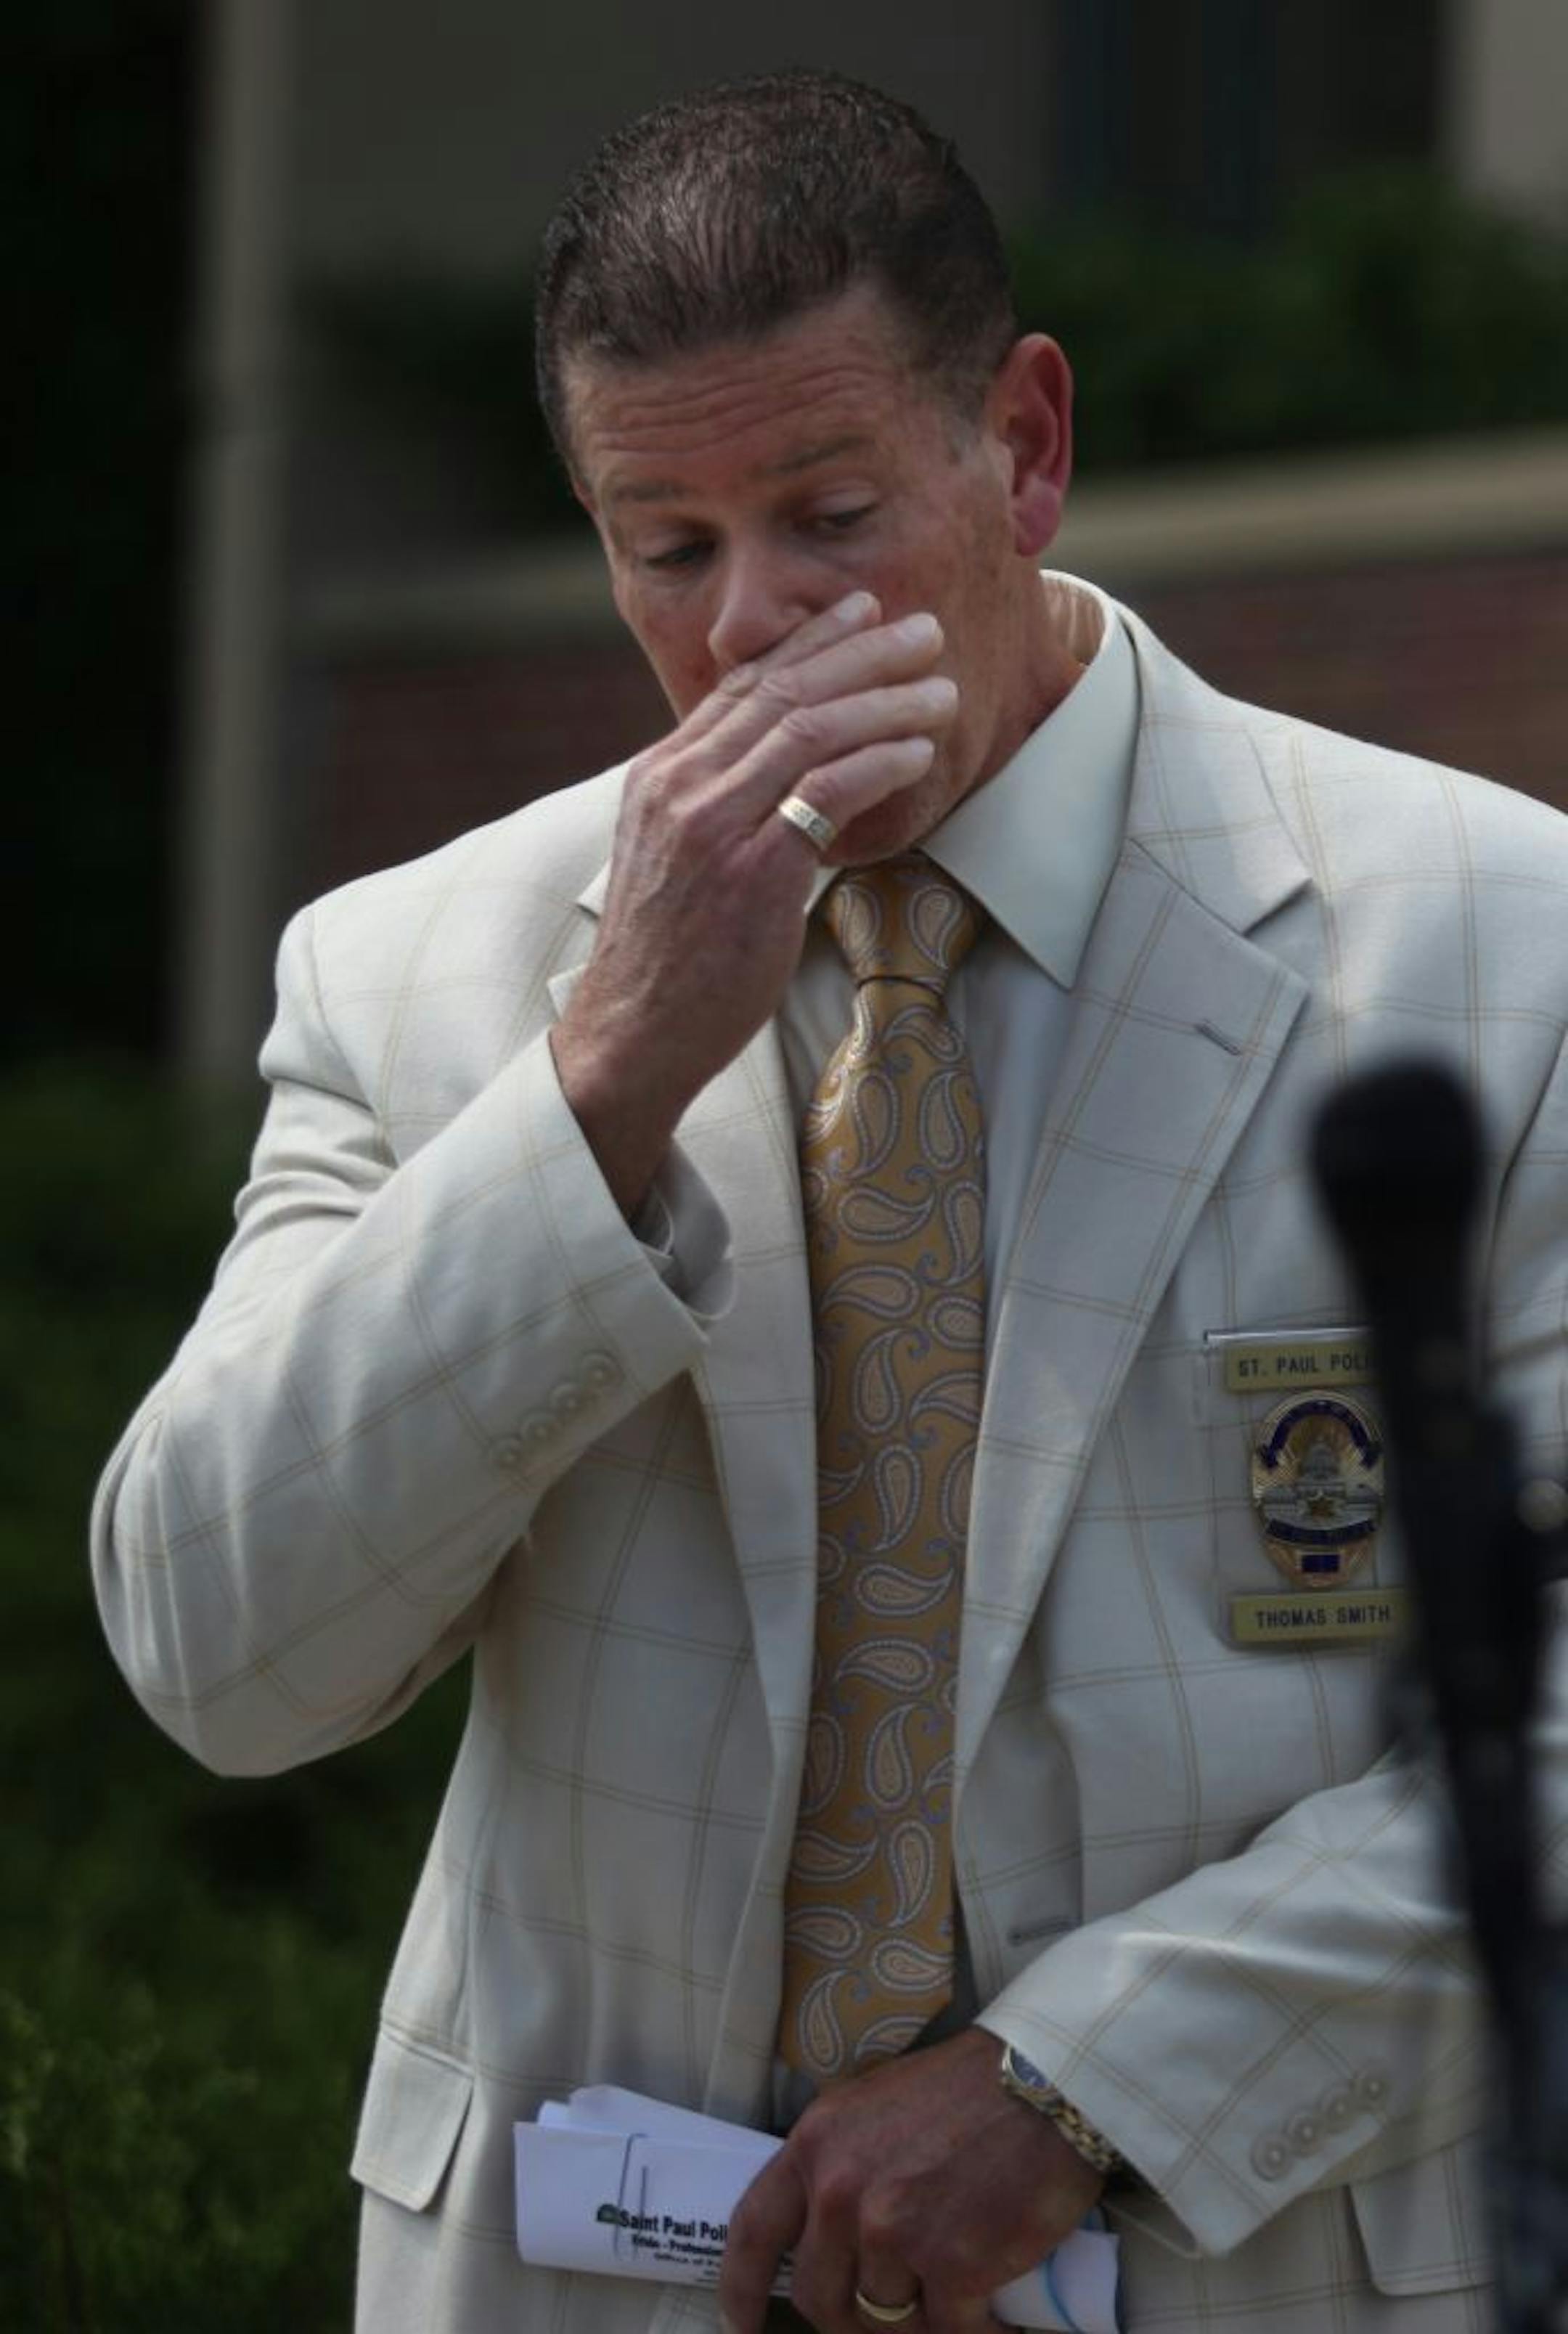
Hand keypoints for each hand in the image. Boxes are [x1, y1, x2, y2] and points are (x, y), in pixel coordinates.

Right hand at [549, 591, 956, 1215]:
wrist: (631, 1034)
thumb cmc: (666, 961)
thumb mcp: (675, 862)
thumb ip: (716, 811)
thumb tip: (781, 785)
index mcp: (658, 777)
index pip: (740, 686)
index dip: (807, 643)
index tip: (859, 613)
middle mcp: (679, 786)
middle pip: (782, 690)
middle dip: (860, 651)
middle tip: (922, 630)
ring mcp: (712, 825)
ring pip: (809, 728)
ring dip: (886, 700)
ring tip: (941, 688)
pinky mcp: (751, 871)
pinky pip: (827, 791)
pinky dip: (880, 760)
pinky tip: (919, 752)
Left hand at [717, 2027, 1104, 2333]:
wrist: (1044, 2082)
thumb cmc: (966, 2090)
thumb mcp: (874, 2107)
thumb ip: (840, 2166)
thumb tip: (826, 2235)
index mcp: (817, 2144)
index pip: (754, 2231)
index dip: (740, 2289)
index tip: (740, 2326)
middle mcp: (842, 2191)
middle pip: (821, 2298)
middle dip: (853, 2317)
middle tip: (895, 2309)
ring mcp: (895, 2232)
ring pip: (885, 2321)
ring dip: (918, 2321)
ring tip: (954, 2298)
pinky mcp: (953, 2266)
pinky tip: (995, 2324)